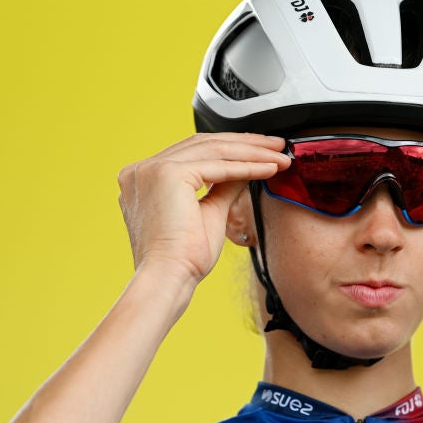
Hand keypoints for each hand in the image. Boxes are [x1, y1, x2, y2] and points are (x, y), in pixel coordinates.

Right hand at [117, 133, 288, 283]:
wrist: (169, 278)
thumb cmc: (184, 258)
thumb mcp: (209, 212)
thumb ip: (224, 186)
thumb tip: (247, 167)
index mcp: (144, 178)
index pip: (194, 151)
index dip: (230, 148)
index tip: (260, 150)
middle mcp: (142, 170)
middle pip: (204, 144)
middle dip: (246, 143)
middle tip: (277, 145)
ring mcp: (152, 169)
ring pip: (213, 151)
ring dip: (252, 152)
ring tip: (279, 156)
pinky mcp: (167, 174)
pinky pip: (218, 166)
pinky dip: (247, 166)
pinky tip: (270, 168)